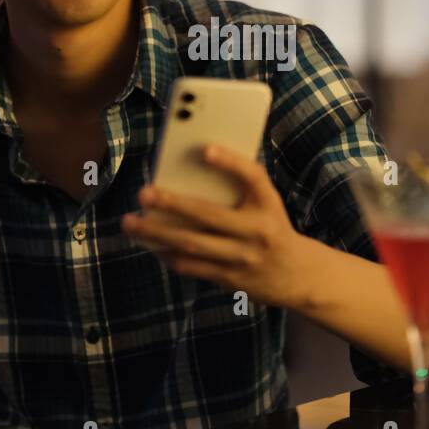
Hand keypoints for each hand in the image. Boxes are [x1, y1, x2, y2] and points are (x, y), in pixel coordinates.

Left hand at [121, 144, 313, 310]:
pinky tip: (149, 244)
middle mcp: (257, 231)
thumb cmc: (271, 227)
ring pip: (192, 244)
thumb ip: (238, 188)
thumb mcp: (266, 203)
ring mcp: (243, 258)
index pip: (254, 178)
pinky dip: (167, 254)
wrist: (298, 275)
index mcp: (268, 205)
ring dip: (156, 234)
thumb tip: (188, 172)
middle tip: (144, 193)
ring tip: (130, 223)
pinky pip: (192, 266)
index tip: (205, 149)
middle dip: (172, 204)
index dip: (231, 162)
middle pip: (209, 215)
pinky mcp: (230, 279)